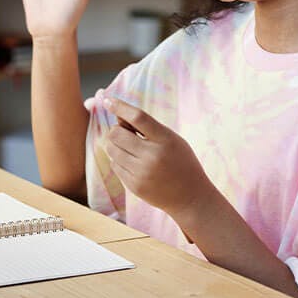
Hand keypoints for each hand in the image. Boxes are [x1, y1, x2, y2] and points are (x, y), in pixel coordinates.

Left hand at [98, 97, 213, 220]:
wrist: (191, 197)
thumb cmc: (180, 161)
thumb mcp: (171, 139)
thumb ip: (146, 127)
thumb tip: (117, 116)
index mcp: (166, 139)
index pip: (138, 117)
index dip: (120, 106)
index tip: (107, 100)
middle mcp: (153, 156)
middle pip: (116, 134)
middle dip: (117, 131)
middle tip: (128, 134)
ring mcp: (142, 173)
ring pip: (111, 149)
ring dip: (117, 146)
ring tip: (133, 150)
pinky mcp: (134, 186)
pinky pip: (115, 166)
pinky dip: (120, 161)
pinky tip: (136, 165)